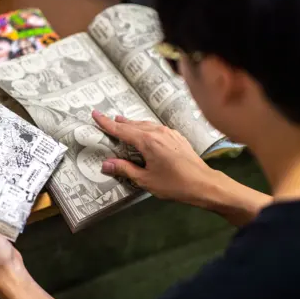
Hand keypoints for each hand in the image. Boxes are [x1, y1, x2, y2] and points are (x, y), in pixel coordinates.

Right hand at [92, 110, 215, 204]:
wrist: (204, 184)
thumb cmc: (174, 184)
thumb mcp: (145, 180)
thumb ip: (125, 169)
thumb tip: (105, 164)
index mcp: (147, 141)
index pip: (121, 130)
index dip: (106, 123)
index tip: (95, 114)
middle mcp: (158, 132)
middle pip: (133, 125)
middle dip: (118, 123)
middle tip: (106, 119)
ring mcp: (169, 133)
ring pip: (145, 124)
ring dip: (132, 124)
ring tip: (122, 123)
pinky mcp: (177, 137)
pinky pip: (156, 127)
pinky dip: (145, 128)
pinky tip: (145, 132)